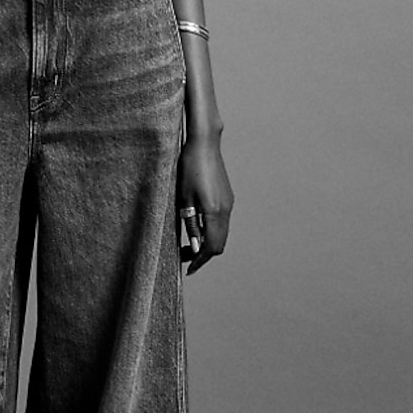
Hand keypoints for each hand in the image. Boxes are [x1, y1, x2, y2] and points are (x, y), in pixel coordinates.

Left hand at [177, 135, 233, 274]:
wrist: (204, 144)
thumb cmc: (189, 168)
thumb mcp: (184, 198)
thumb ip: (190, 224)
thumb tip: (195, 247)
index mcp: (215, 212)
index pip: (212, 247)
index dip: (200, 260)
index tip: (188, 268)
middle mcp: (226, 210)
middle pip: (219, 244)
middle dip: (204, 254)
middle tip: (185, 256)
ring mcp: (228, 203)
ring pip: (222, 233)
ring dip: (208, 242)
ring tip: (189, 243)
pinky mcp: (227, 197)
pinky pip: (222, 222)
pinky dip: (211, 231)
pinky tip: (197, 227)